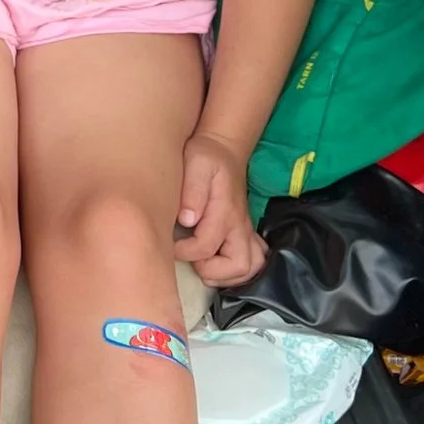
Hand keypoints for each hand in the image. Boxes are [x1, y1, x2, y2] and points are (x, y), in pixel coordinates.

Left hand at [174, 130, 266, 286]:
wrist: (223, 149)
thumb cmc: (205, 156)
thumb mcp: (194, 164)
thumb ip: (192, 191)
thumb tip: (187, 220)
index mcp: (224, 211)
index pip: (206, 247)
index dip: (185, 252)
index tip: (170, 244)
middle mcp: (239, 224)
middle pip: (242, 265)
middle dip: (214, 272)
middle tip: (194, 260)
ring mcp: (244, 229)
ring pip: (252, 266)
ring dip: (228, 275)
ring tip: (205, 265)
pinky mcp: (244, 231)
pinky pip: (253, 259)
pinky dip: (237, 270)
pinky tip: (217, 262)